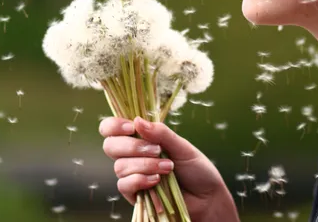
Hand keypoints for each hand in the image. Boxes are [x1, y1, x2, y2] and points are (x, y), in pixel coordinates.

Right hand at [99, 116, 238, 220]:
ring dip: (145, 165)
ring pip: (120, 166)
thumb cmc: (196, 169)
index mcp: (141, 138)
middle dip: (131, 146)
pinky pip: (124, 185)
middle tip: (157, 150)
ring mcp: (132, 175)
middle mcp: (132, 155)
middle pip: (110, 146)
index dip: (115, 126)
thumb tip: (137, 120)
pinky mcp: (135, 194)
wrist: (206, 197)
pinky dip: (140, 180)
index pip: (112, 128)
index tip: (132, 127)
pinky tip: (157, 180)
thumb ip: (161, 133)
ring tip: (168, 168)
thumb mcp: (182, 146)